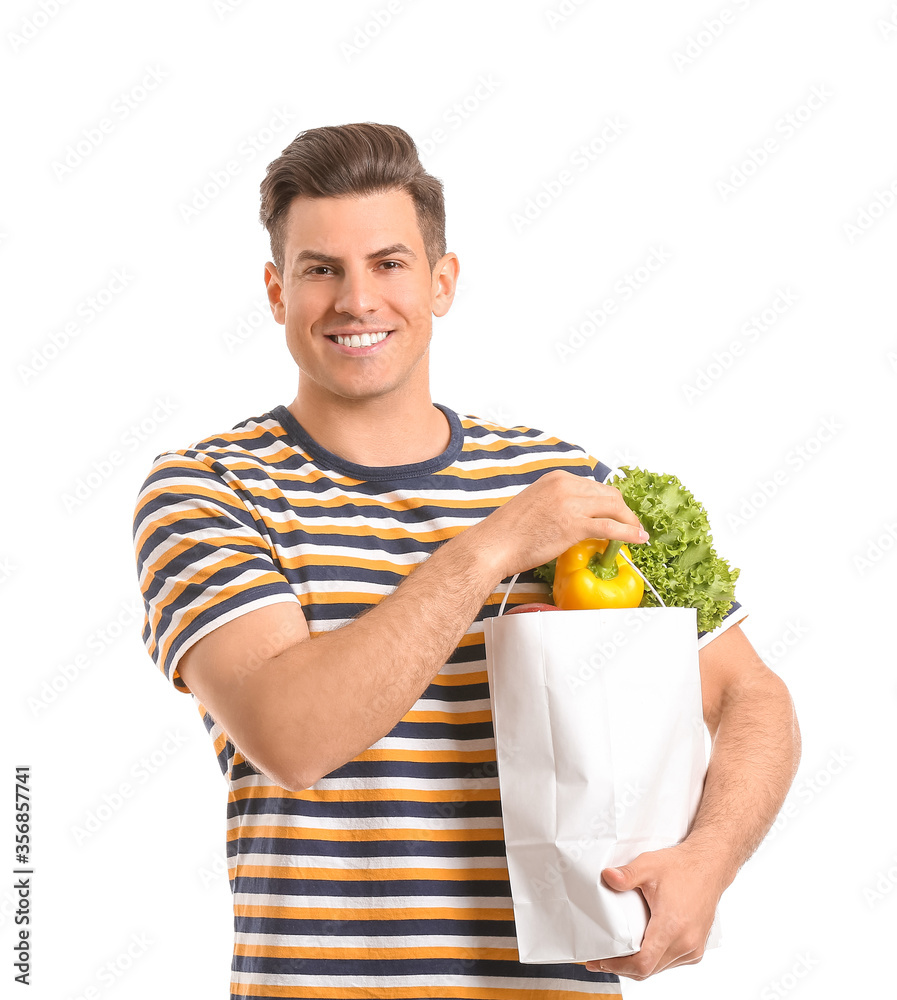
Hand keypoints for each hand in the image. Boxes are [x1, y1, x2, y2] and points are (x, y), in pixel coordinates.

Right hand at [467, 469, 647, 582]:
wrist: (494, 545)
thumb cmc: (508, 531)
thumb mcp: (535, 504)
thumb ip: (557, 503)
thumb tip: (575, 517)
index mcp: (556, 478)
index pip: (594, 486)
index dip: (610, 502)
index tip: (616, 513)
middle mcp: (566, 485)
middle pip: (609, 494)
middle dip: (624, 510)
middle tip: (631, 524)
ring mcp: (571, 504)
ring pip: (614, 508)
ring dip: (630, 522)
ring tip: (637, 533)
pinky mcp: (574, 525)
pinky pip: (611, 528)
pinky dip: (629, 533)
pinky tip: (637, 539)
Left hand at [584, 843, 725, 980]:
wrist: (709, 867)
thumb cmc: (682, 867)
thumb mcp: (649, 865)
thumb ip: (627, 874)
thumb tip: (607, 877)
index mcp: (672, 926)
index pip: (643, 963)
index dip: (618, 966)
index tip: (601, 960)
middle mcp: (685, 942)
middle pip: (648, 970)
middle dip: (623, 967)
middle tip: (602, 958)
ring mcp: (693, 948)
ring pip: (659, 968)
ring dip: (638, 965)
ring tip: (617, 954)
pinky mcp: (696, 948)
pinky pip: (670, 962)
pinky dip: (654, 960)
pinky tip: (640, 949)